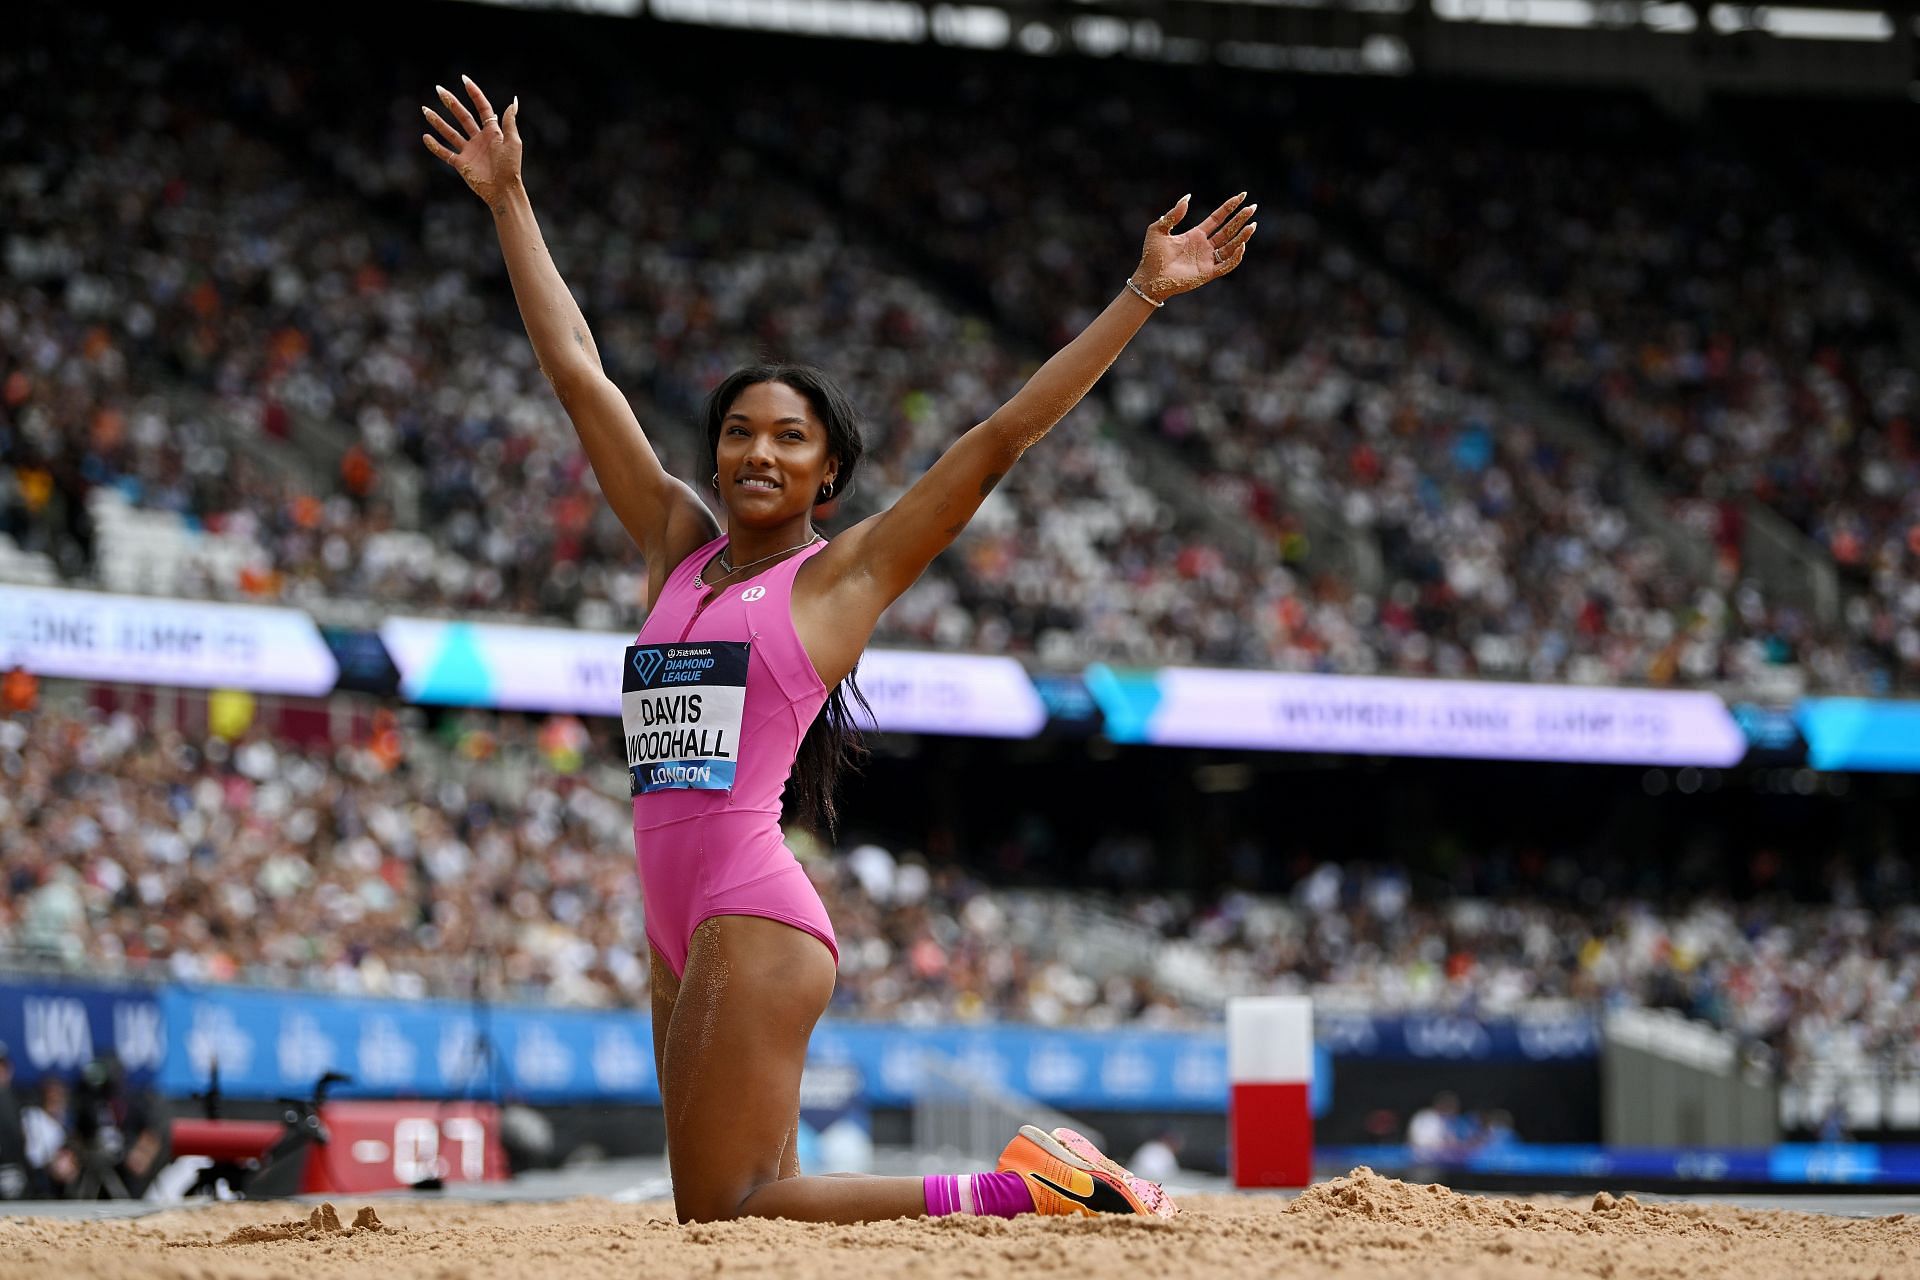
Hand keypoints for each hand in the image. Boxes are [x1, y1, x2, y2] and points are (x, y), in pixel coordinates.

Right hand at [421, 75, 521, 209]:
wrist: (503, 190)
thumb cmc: (510, 167)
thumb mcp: (513, 142)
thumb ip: (509, 121)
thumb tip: (513, 101)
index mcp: (492, 132)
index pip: (482, 108)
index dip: (474, 93)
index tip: (464, 79)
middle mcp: (479, 139)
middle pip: (463, 116)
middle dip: (451, 103)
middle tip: (438, 89)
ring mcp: (469, 151)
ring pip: (450, 133)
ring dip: (438, 122)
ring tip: (425, 110)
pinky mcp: (461, 164)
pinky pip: (445, 153)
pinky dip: (435, 146)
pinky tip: (425, 137)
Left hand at [1130, 192, 1256, 303]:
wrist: (1149, 278)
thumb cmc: (1151, 255)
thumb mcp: (1159, 229)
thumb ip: (1173, 214)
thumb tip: (1188, 197)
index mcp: (1195, 235)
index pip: (1218, 218)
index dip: (1229, 207)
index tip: (1242, 196)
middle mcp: (1204, 247)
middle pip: (1228, 230)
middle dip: (1241, 219)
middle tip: (1253, 207)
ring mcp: (1207, 260)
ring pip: (1231, 246)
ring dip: (1243, 236)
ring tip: (1252, 225)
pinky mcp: (1208, 273)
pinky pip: (1227, 265)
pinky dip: (1236, 256)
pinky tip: (1241, 245)